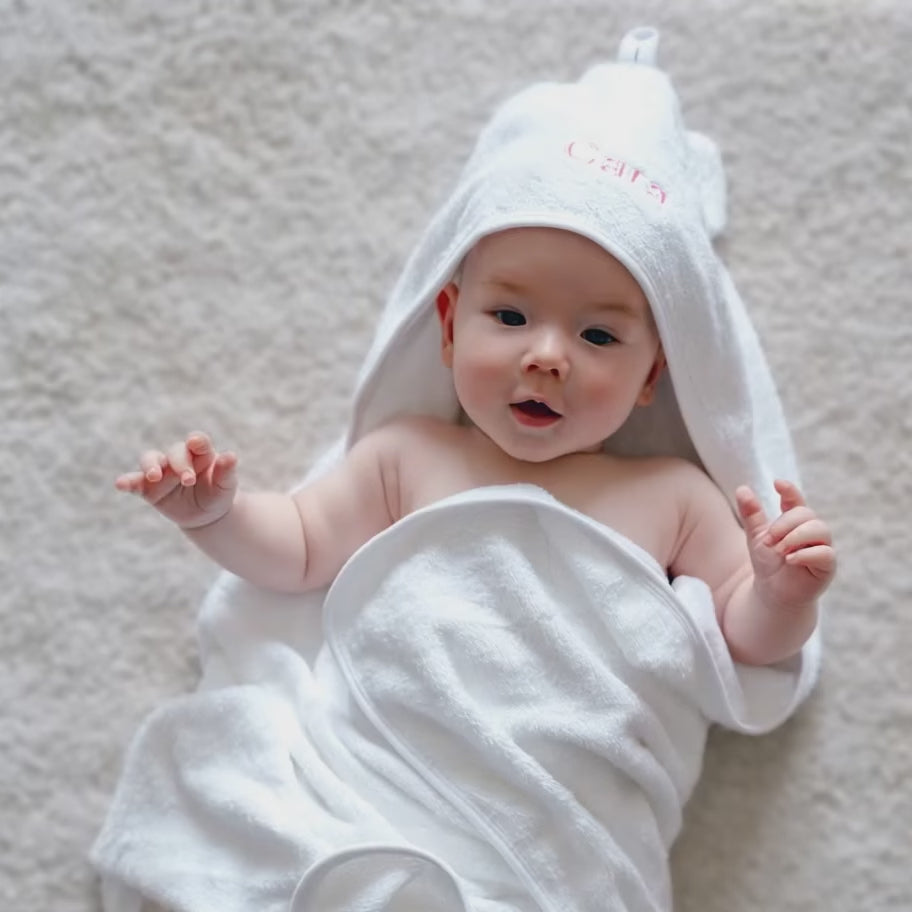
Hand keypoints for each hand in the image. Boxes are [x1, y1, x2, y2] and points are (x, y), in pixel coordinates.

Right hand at [115, 432, 238, 528]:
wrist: (207, 516)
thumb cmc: (218, 494)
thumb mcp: (226, 485)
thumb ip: (227, 471)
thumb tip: (231, 455)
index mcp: (200, 453)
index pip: (197, 442)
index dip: (196, 441)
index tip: (195, 443)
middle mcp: (178, 458)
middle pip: (174, 451)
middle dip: (180, 464)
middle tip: (188, 480)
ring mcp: (161, 472)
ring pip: (150, 460)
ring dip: (150, 465)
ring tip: (153, 475)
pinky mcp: (147, 488)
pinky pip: (135, 482)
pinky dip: (127, 481)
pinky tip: (120, 484)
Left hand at [735, 479, 835, 610]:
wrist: (773, 592)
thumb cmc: (768, 562)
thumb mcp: (756, 537)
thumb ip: (751, 514)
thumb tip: (742, 488)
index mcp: (795, 521)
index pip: (796, 500)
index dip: (790, 490)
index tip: (777, 483)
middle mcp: (812, 531)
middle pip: (807, 514)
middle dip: (785, 523)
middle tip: (769, 539)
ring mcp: (822, 547)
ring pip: (820, 529)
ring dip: (796, 537)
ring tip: (779, 550)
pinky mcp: (827, 566)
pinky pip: (826, 553)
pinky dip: (806, 554)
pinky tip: (789, 559)